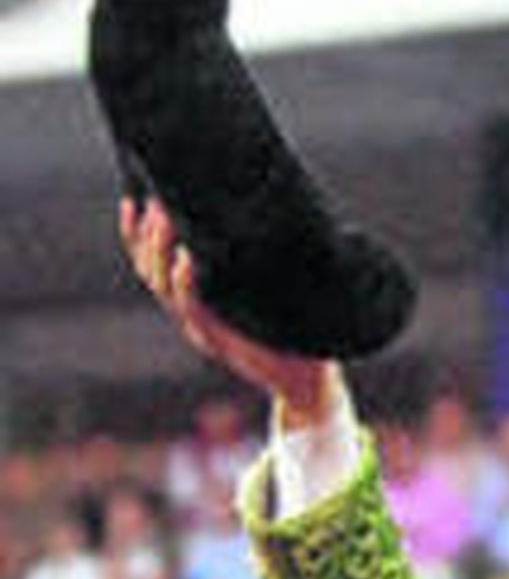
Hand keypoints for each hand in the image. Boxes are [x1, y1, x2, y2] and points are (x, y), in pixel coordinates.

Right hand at [118, 196, 339, 425]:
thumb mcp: (261, 283)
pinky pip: (193, 312)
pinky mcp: (219, 344)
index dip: (135, 233)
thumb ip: (247, 253)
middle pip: (149, 271)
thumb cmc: (289, 327)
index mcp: (194, 298)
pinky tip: (187, 259)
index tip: (133, 199)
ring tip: (165, 218)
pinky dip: (185, 284)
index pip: (150, 262)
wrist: (305, 380)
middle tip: (156, 200)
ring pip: (163, 289)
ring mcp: (201, 329)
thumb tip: (250, 200)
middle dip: (147, 234)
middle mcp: (190, 313)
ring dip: (160, 251)